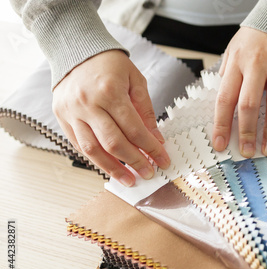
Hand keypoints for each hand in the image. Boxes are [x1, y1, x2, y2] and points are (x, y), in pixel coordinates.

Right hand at [52, 50, 169, 186]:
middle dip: (134, 162)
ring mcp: (72, 112)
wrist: (76, 49)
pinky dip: (96, 159)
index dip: (151, 148)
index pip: (135, 129)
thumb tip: (156, 139)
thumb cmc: (109, 64)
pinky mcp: (62, 118)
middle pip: (114, 143)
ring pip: (93, 150)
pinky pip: (79, 145)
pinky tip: (109, 167)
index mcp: (110, 92)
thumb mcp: (135, 80)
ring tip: (129, 180)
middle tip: (148, 173)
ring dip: (113, 168)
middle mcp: (88, 104)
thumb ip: (145, 111)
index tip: (162, 160)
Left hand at [212, 27, 266, 157]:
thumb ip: (228, 74)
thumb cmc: (257, 34)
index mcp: (237, 62)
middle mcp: (257, 66)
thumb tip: (223, 102)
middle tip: (247, 152)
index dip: (222, 124)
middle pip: (249, 105)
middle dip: (247, 132)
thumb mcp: (234, 49)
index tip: (220, 143)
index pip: (226, 98)